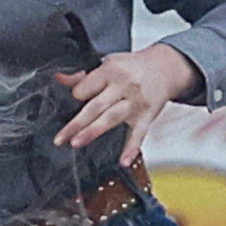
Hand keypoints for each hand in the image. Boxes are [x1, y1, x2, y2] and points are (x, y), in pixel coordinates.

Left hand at [53, 45, 200, 160]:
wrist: (166, 68)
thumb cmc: (133, 68)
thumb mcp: (109, 64)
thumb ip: (84, 76)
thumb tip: (59, 80)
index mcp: (111, 70)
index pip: (87, 87)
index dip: (76, 96)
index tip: (69, 103)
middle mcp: (124, 86)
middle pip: (96, 105)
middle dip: (77, 122)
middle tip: (61, 137)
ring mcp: (136, 102)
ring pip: (112, 118)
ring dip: (93, 131)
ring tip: (77, 142)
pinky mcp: (147, 116)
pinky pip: (139, 134)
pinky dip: (131, 148)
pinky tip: (123, 161)